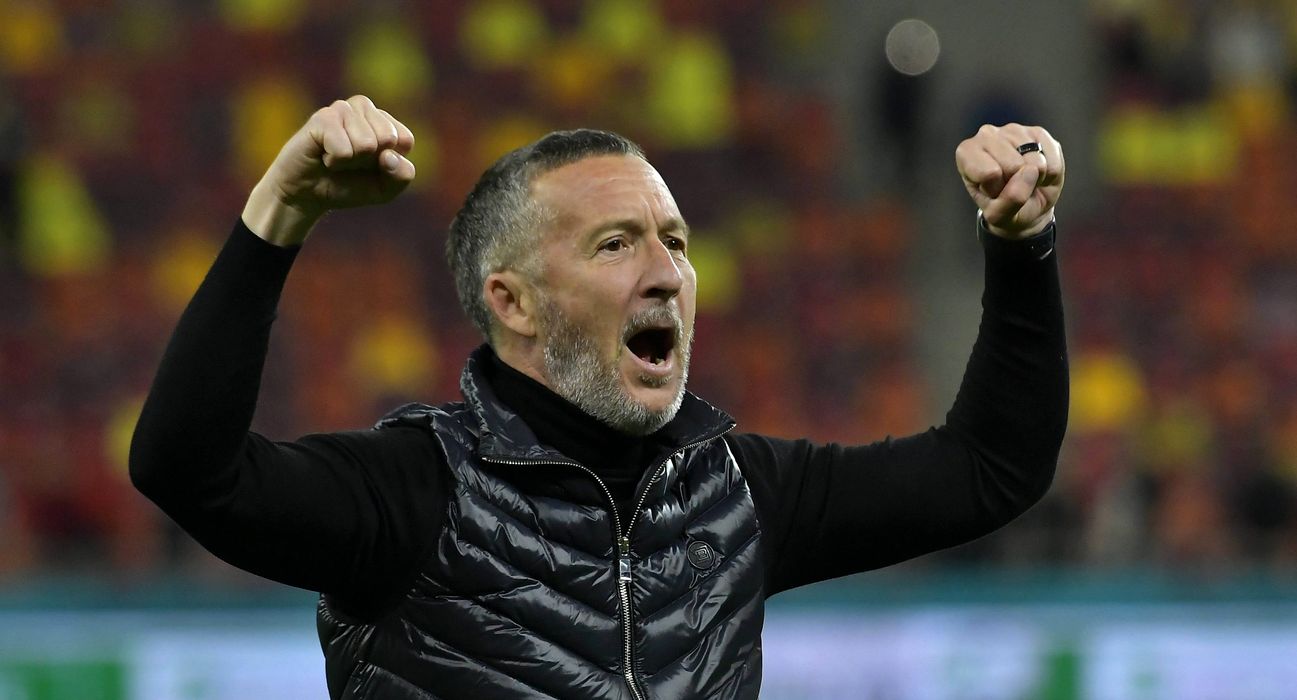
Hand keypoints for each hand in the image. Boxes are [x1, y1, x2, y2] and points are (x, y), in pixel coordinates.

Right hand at [242, 95, 415, 245]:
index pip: (405, 139)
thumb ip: (402, 175)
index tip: (371, 166)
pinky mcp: (322, 118)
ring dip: (351, 162)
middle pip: (388, 138)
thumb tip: (389, 155)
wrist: (307, 195)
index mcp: (383, 120)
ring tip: (335, 158)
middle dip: (370, 161)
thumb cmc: (348, 186)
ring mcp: (342, 109)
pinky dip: (335, 161)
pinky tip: (323, 156)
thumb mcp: (385, 189)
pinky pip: (344, 149)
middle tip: (350, 162)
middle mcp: (364, 109)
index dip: (390, 164)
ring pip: (367, 143)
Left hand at [955, 123, 1062, 238]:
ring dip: (1034, 179)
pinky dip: (1049, 175)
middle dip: (1016, 183)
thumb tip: (1032, 170)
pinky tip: (1038, 172)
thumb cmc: (1004, 207)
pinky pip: (1052, 161)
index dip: (996, 189)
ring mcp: (1013, 130)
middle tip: (1011, 185)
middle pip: (1012, 166)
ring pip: (1034, 162)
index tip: (993, 190)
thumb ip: (1010, 199)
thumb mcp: (998, 215)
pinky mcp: (1039, 132)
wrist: (1026, 204)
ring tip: (1024, 179)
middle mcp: (986, 134)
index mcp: (966, 152)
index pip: (988, 173)